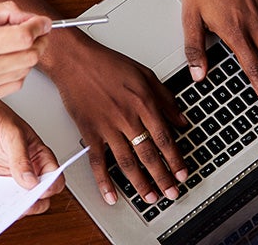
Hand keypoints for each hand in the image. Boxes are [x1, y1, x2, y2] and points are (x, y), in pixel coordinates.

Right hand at [0, 2, 49, 105]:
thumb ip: (1, 11)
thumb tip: (26, 15)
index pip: (25, 37)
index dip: (39, 26)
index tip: (42, 21)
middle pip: (31, 56)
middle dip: (38, 40)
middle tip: (33, 29)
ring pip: (25, 72)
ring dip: (27, 56)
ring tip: (12, 43)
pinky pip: (13, 85)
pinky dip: (17, 71)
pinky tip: (5, 59)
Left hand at [0, 101, 64, 215]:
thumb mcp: (10, 133)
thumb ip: (21, 157)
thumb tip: (31, 180)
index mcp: (39, 157)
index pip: (55, 178)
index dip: (51, 186)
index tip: (39, 189)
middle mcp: (28, 172)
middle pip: (40, 197)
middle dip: (33, 203)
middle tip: (21, 200)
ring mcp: (11, 181)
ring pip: (20, 204)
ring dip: (14, 208)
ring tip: (4, 203)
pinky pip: (0, 203)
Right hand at [45, 31, 187, 205]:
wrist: (75, 60)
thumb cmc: (107, 64)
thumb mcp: (145, 74)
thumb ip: (166, 99)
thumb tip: (181, 120)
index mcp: (143, 103)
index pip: (164, 139)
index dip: (175, 160)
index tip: (183, 174)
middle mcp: (127, 117)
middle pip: (148, 155)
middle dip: (163, 178)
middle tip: (172, 193)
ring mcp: (107, 127)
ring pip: (127, 162)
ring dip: (141, 184)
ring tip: (150, 198)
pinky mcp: (89, 131)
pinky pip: (98, 161)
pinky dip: (104, 181)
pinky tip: (111, 195)